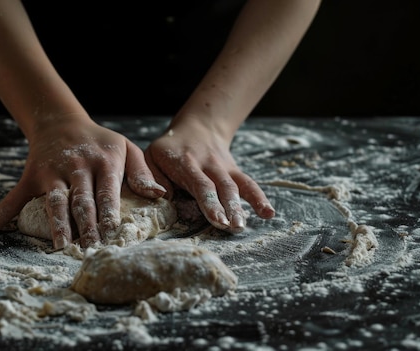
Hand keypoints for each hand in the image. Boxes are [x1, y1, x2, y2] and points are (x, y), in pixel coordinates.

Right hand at [0, 114, 164, 247]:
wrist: (62, 121)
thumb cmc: (100, 141)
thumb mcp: (126, 147)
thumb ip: (142, 172)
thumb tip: (159, 195)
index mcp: (104, 162)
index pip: (107, 191)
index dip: (109, 213)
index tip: (112, 233)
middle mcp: (77, 167)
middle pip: (82, 200)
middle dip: (86, 225)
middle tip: (90, 248)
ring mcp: (52, 172)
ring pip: (54, 201)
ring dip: (57, 225)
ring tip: (60, 246)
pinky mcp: (32, 177)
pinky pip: (14, 198)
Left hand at [144, 117, 273, 231]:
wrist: (196, 127)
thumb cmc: (168, 149)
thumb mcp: (151, 157)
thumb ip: (150, 176)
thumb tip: (161, 195)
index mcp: (185, 162)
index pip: (200, 184)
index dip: (210, 202)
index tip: (217, 219)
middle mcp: (208, 164)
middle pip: (221, 186)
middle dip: (228, 207)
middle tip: (233, 227)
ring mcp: (223, 167)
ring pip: (236, 186)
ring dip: (241, 207)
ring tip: (243, 226)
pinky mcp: (234, 171)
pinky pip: (249, 184)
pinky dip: (259, 198)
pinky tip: (269, 213)